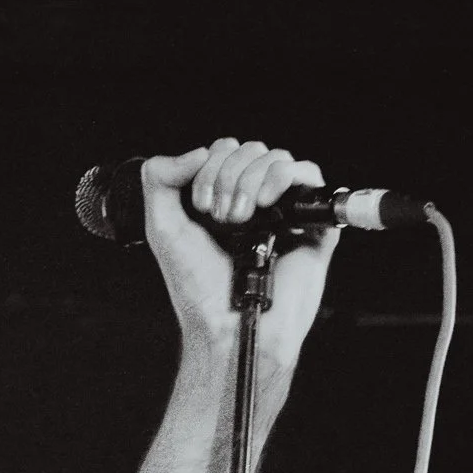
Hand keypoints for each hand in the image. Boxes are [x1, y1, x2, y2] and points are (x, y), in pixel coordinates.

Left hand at [141, 138, 340, 371]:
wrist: (228, 322)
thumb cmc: (198, 285)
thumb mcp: (162, 227)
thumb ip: (160, 180)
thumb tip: (199, 151)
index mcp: (220, 200)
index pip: (222, 151)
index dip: (209, 167)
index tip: (199, 207)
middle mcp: (252, 201)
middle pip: (249, 150)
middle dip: (229, 176)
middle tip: (222, 218)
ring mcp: (283, 210)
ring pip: (277, 157)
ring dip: (252, 180)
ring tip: (243, 219)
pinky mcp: (312, 222)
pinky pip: (309, 175)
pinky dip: (284, 177)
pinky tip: (267, 204)